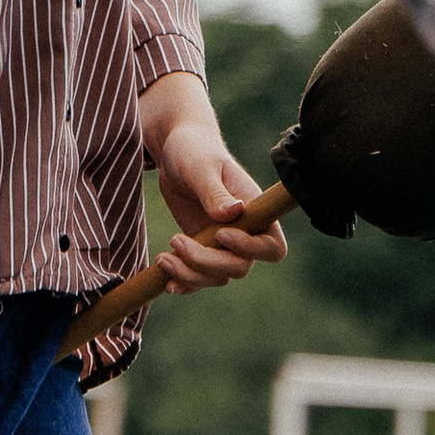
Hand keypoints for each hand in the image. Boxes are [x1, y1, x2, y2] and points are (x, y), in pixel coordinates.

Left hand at [141, 77, 286, 293]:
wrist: (176, 154)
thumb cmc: (194, 151)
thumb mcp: (201, 167)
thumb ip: (215, 192)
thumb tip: (234, 213)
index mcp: (254, 209)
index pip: (271, 246)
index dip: (250, 249)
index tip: (221, 233)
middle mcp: (243, 231)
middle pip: (239, 267)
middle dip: (207, 263)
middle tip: (175, 240)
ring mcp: (221, 244)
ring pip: (217, 277)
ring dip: (190, 275)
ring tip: (162, 259)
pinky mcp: (201, 250)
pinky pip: (198, 278)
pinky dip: (183, 283)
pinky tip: (165, 278)